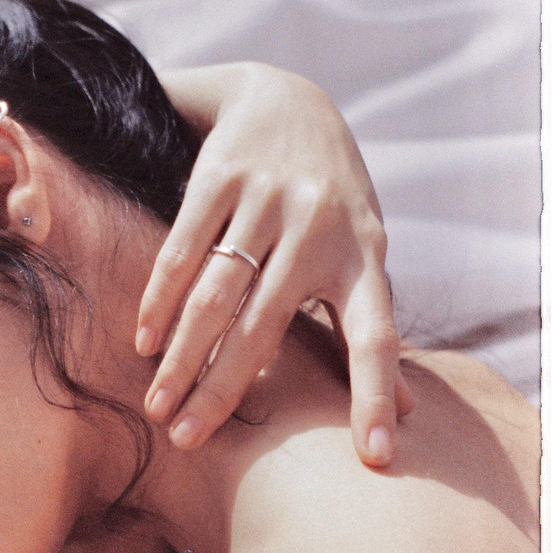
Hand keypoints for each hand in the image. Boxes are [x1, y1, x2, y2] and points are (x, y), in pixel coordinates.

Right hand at [143, 63, 411, 468]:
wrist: (286, 96)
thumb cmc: (328, 196)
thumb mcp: (363, 249)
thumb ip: (368, 323)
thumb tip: (406, 411)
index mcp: (364, 255)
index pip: (378, 336)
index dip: (378, 394)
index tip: (376, 456)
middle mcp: (321, 227)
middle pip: (266, 326)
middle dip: (223, 389)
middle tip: (188, 439)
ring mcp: (270, 198)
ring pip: (217, 294)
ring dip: (182, 355)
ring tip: (157, 404)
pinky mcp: (223, 174)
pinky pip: (183, 249)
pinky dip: (160, 299)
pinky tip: (145, 339)